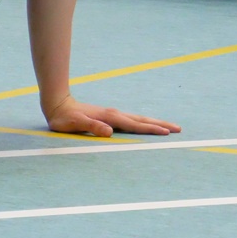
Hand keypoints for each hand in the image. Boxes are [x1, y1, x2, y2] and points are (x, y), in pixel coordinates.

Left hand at [44, 94, 180, 137]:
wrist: (58, 105)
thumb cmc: (64, 118)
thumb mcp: (74, 124)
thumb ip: (91, 127)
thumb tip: (109, 132)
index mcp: (110, 117)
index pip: (134, 125)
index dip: (150, 129)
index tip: (166, 132)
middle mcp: (114, 115)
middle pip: (142, 120)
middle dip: (160, 124)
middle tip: (178, 129)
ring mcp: (113, 115)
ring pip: (138, 119)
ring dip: (154, 123)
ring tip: (169, 127)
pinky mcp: (110, 118)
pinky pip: (131, 122)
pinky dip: (143, 124)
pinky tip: (146, 127)